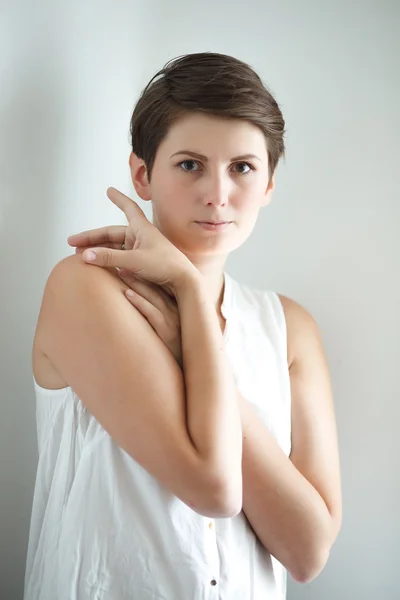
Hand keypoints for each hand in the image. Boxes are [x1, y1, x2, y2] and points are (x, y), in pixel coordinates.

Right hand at [67, 187, 196, 296]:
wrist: (184, 283)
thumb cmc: (164, 267)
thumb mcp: (133, 261)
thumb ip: (109, 258)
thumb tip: (85, 256)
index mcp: (142, 229)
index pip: (128, 208)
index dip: (118, 199)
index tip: (109, 190)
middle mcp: (141, 237)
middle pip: (111, 234)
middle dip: (92, 238)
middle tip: (72, 243)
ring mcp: (141, 250)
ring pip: (114, 247)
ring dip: (98, 250)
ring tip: (81, 256)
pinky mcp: (142, 263)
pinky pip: (120, 258)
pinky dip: (108, 260)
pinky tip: (98, 264)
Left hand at [118, 269, 182, 367]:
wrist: (186, 373)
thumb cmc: (172, 352)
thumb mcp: (167, 331)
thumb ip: (155, 316)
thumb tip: (138, 306)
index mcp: (174, 308)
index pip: (159, 285)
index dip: (145, 272)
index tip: (130, 260)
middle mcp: (174, 311)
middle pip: (155, 286)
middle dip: (138, 272)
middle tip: (121, 258)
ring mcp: (172, 321)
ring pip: (152, 297)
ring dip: (136, 283)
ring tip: (120, 270)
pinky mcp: (167, 333)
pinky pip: (152, 315)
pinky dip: (140, 303)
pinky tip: (127, 294)